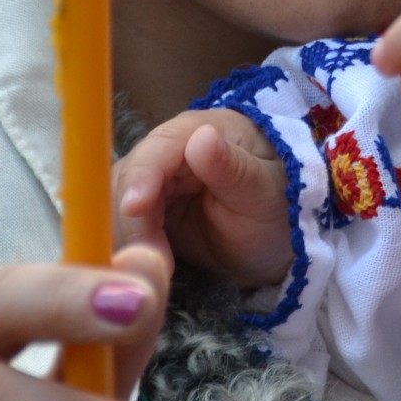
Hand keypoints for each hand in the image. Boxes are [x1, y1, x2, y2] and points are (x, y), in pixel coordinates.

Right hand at [116, 109, 292, 290]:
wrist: (281, 245)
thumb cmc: (283, 209)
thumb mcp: (265, 192)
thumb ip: (232, 168)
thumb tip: (200, 137)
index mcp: (202, 130)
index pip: (158, 148)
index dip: (141, 176)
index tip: (135, 207)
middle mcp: (171, 152)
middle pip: (127, 178)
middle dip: (133, 220)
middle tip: (156, 261)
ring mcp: (156, 183)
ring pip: (117, 206)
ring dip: (128, 239)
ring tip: (159, 269)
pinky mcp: (147, 214)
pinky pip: (122, 229)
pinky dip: (128, 249)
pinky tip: (147, 270)